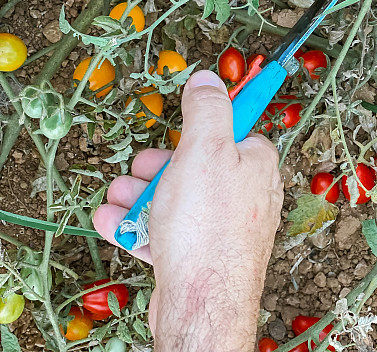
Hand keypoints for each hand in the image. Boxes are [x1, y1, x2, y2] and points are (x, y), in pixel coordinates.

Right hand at [93, 71, 282, 351]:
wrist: (201, 304)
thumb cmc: (208, 224)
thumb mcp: (205, 148)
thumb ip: (207, 108)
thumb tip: (208, 79)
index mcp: (256, 163)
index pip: (234, 128)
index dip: (202, 125)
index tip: (182, 124)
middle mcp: (246, 194)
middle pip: (197, 165)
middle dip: (158, 165)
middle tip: (137, 168)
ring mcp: (223, 227)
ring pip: (177, 199)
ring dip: (140, 195)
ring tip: (116, 195)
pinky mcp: (201, 255)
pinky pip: (167, 232)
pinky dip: (139, 226)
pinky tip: (114, 222)